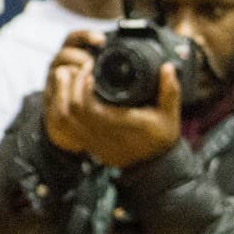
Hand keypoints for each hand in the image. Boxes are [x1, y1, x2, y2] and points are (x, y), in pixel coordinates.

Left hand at [44, 31, 181, 169]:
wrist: (153, 167)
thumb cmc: (161, 138)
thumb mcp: (170, 115)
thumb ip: (169, 91)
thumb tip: (167, 66)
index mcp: (122, 125)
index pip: (90, 105)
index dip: (84, 86)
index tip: (89, 69)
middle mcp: (103, 134)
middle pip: (72, 109)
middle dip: (71, 85)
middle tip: (78, 69)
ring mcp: (92, 141)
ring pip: (65, 118)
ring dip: (63, 96)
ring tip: (70, 78)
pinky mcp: (87, 144)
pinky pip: (66, 126)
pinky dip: (64, 108)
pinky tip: (69, 94)